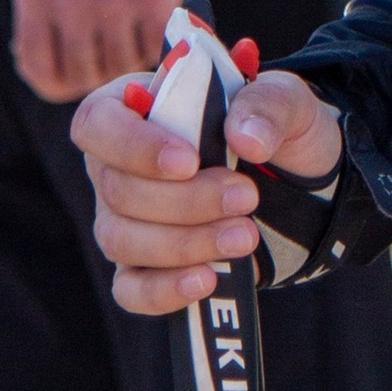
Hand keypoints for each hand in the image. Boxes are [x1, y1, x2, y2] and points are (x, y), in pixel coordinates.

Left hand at [12, 0, 204, 100]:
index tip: (84, 66)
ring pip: (123, 63)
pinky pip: (157, 44)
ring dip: (136, 48)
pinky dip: (163, 36)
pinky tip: (165, 11)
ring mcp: (112, 2)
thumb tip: (28, 49)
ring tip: (145, 20)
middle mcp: (67, 3)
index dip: (64, 79)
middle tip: (124, 43)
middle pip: (84, 75)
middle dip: (104, 66)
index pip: (39, 71)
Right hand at [74, 66, 345, 316]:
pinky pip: (131, 289)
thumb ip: (269, 105)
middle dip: (185, 200)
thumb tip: (247, 139)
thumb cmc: (271, 130)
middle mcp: (116, 167)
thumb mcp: (286, 101)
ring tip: (245, 236)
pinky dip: (164, 289)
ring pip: (121, 240)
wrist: (294, 185)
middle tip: (247, 197)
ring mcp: (123, 220)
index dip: (134, 146)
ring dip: (184, 243)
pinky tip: (206, 280)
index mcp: (134, 110)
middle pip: (116, 190)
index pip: (98, 122)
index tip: (190, 161)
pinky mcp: (144, 267)